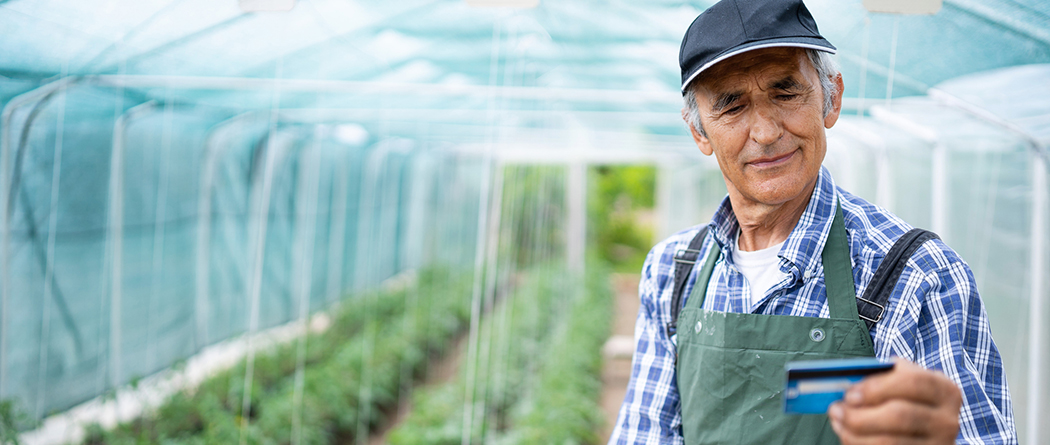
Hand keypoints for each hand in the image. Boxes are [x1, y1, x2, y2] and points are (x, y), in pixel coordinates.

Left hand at [828, 358, 961, 443]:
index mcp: (944, 390)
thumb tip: (848, 381)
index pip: (913, 382)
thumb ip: (882, 377)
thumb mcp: (902, 383)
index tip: (849, 393)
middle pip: (900, 415)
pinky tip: (848, 437)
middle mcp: (948, 420)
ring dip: (854, 433)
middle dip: (860, 413)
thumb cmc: (906, 399)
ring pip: (890, 442)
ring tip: (838, 423)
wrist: (924, 430)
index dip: (877, 387)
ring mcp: (939, 444)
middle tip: (836, 410)